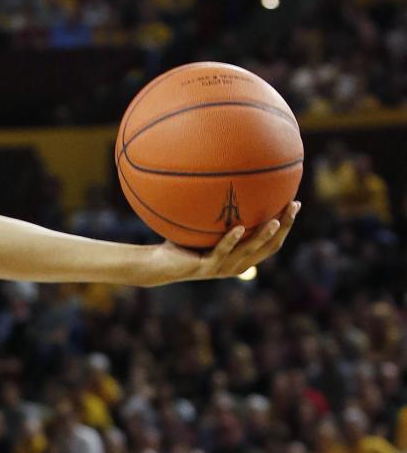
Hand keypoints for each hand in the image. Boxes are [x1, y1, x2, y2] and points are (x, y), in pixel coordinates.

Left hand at [145, 201, 299, 285]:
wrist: (158, 264)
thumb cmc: (181, 243)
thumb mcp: (204, 226)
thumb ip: (218, 213)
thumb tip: (226, 183)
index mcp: (241, 257)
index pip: (271, 243)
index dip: (286, 226)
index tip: (295, 204)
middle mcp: (236, 265)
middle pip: (269, 247)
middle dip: (284, 227)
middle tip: (293, 206)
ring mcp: (222, 268)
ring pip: (249, 251)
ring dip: (264, 235)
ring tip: (275, 220)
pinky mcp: (206, 267)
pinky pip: (222, 251)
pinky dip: (231, 239)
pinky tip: (239, 227)